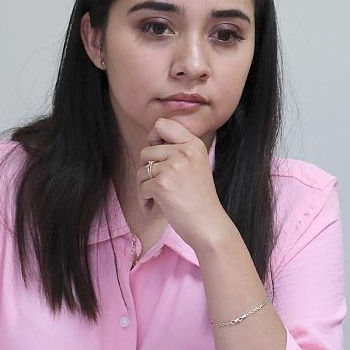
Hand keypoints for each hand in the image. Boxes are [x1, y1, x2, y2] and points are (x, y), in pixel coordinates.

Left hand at [138, 118, 233, 251]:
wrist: (209, 226)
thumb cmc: (200, 200)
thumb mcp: (196, 165)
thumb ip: (179, 151)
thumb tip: (151, 143)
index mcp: (194, 144)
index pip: (162, 124)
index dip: (153, 137)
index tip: (156, 154)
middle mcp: (184, 152)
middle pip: (146, 150)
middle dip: (147, 170)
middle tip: (158, 185)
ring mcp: (173, 168)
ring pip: (141, 170)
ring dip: (144, 186)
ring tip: (158, 198)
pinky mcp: (162, 185)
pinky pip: (141, 188)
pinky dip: (144, 201)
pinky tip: (154, 208)